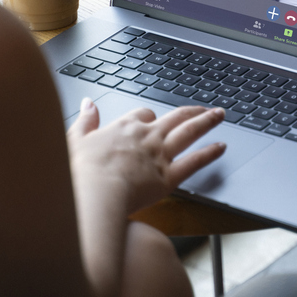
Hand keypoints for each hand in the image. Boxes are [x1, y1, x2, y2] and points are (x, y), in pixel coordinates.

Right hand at [67, 98, 226, 213]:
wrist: (94, 193)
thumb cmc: (81, 173)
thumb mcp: (75, 139)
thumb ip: (85, 121)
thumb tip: (88, 103)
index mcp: (123, 128)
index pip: (142, 115)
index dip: (150, 117)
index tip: (153, 119)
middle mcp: (146, 137)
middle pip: (174, 117)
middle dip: (190, 111)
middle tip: (205, 108)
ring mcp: (159, 155)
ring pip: (189, 132)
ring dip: (207, 121)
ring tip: (220, 115)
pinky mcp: (168, 177)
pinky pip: (194, 161)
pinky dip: (209, 153)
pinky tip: (220, 147)